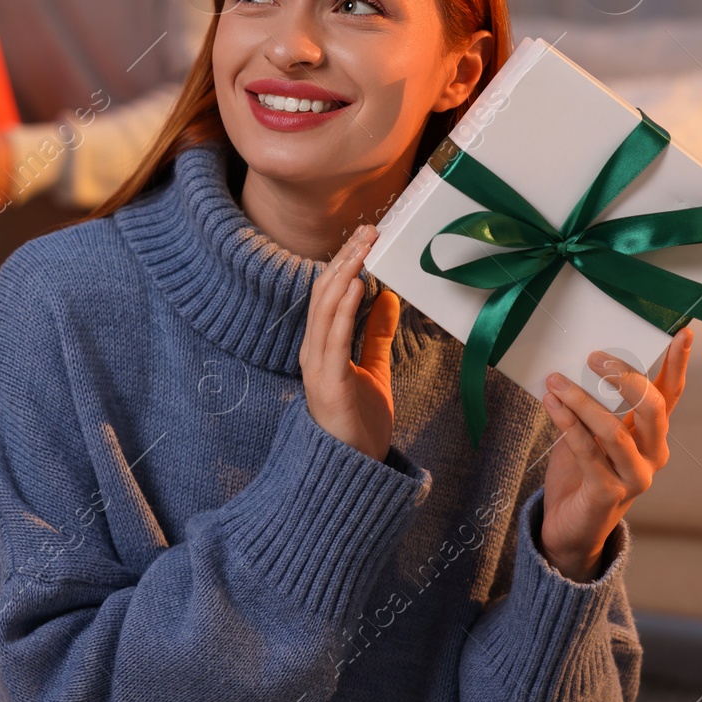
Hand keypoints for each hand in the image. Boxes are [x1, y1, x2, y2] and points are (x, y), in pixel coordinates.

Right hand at [299, 224, 401, 460]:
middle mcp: (313, 351)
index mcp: (321, 347)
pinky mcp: (328, 380)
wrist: (349, 472)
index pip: (328, 295)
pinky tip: (358, 284)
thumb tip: (388, 298)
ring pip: (325, 308)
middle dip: (346, 258)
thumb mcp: (373, 371)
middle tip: (368, 230)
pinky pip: (334, 337)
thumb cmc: (358, 425)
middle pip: (324, 293)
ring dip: (346, 272)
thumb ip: (376, 335)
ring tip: (364, 246)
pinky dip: (344, 307)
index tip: (366, 238)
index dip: (345, 263)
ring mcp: (317, 365)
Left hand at [538, 327, 690, 581]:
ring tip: (555, 380)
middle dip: (625, 378)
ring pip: (615, 430)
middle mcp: (652, 455)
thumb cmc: (581, 472)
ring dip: (582, 401)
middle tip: (594, 356)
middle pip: (652, 409)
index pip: (670, 394)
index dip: (677, 363)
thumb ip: (592, 404)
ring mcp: (634, 476)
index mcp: (652, 435)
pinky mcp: (608, 493)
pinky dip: (567, 423)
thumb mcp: (589, 431)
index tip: (682, 332)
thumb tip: (575, 361)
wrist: (569, 526)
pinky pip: (587, 451)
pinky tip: (551, 404)